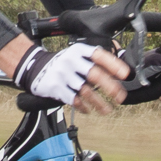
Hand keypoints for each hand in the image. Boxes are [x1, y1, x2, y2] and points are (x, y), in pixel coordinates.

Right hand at [14, 42, 133, 114]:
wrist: (35, 67)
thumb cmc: (64, 63)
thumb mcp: (77, 55)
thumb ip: (95, 61)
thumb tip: (118, 72)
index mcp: (79, 51)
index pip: (99, 56)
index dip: (113, 64)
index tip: (125, 75)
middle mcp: (71, 61)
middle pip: (94, 74)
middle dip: (110, 87)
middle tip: (120, 97)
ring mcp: (63, 75)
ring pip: (85, 90)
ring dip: (99, 102)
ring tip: (108, 110)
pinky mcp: (56, 87)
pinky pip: (73, 99)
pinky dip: (83, 106)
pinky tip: (89, 110)